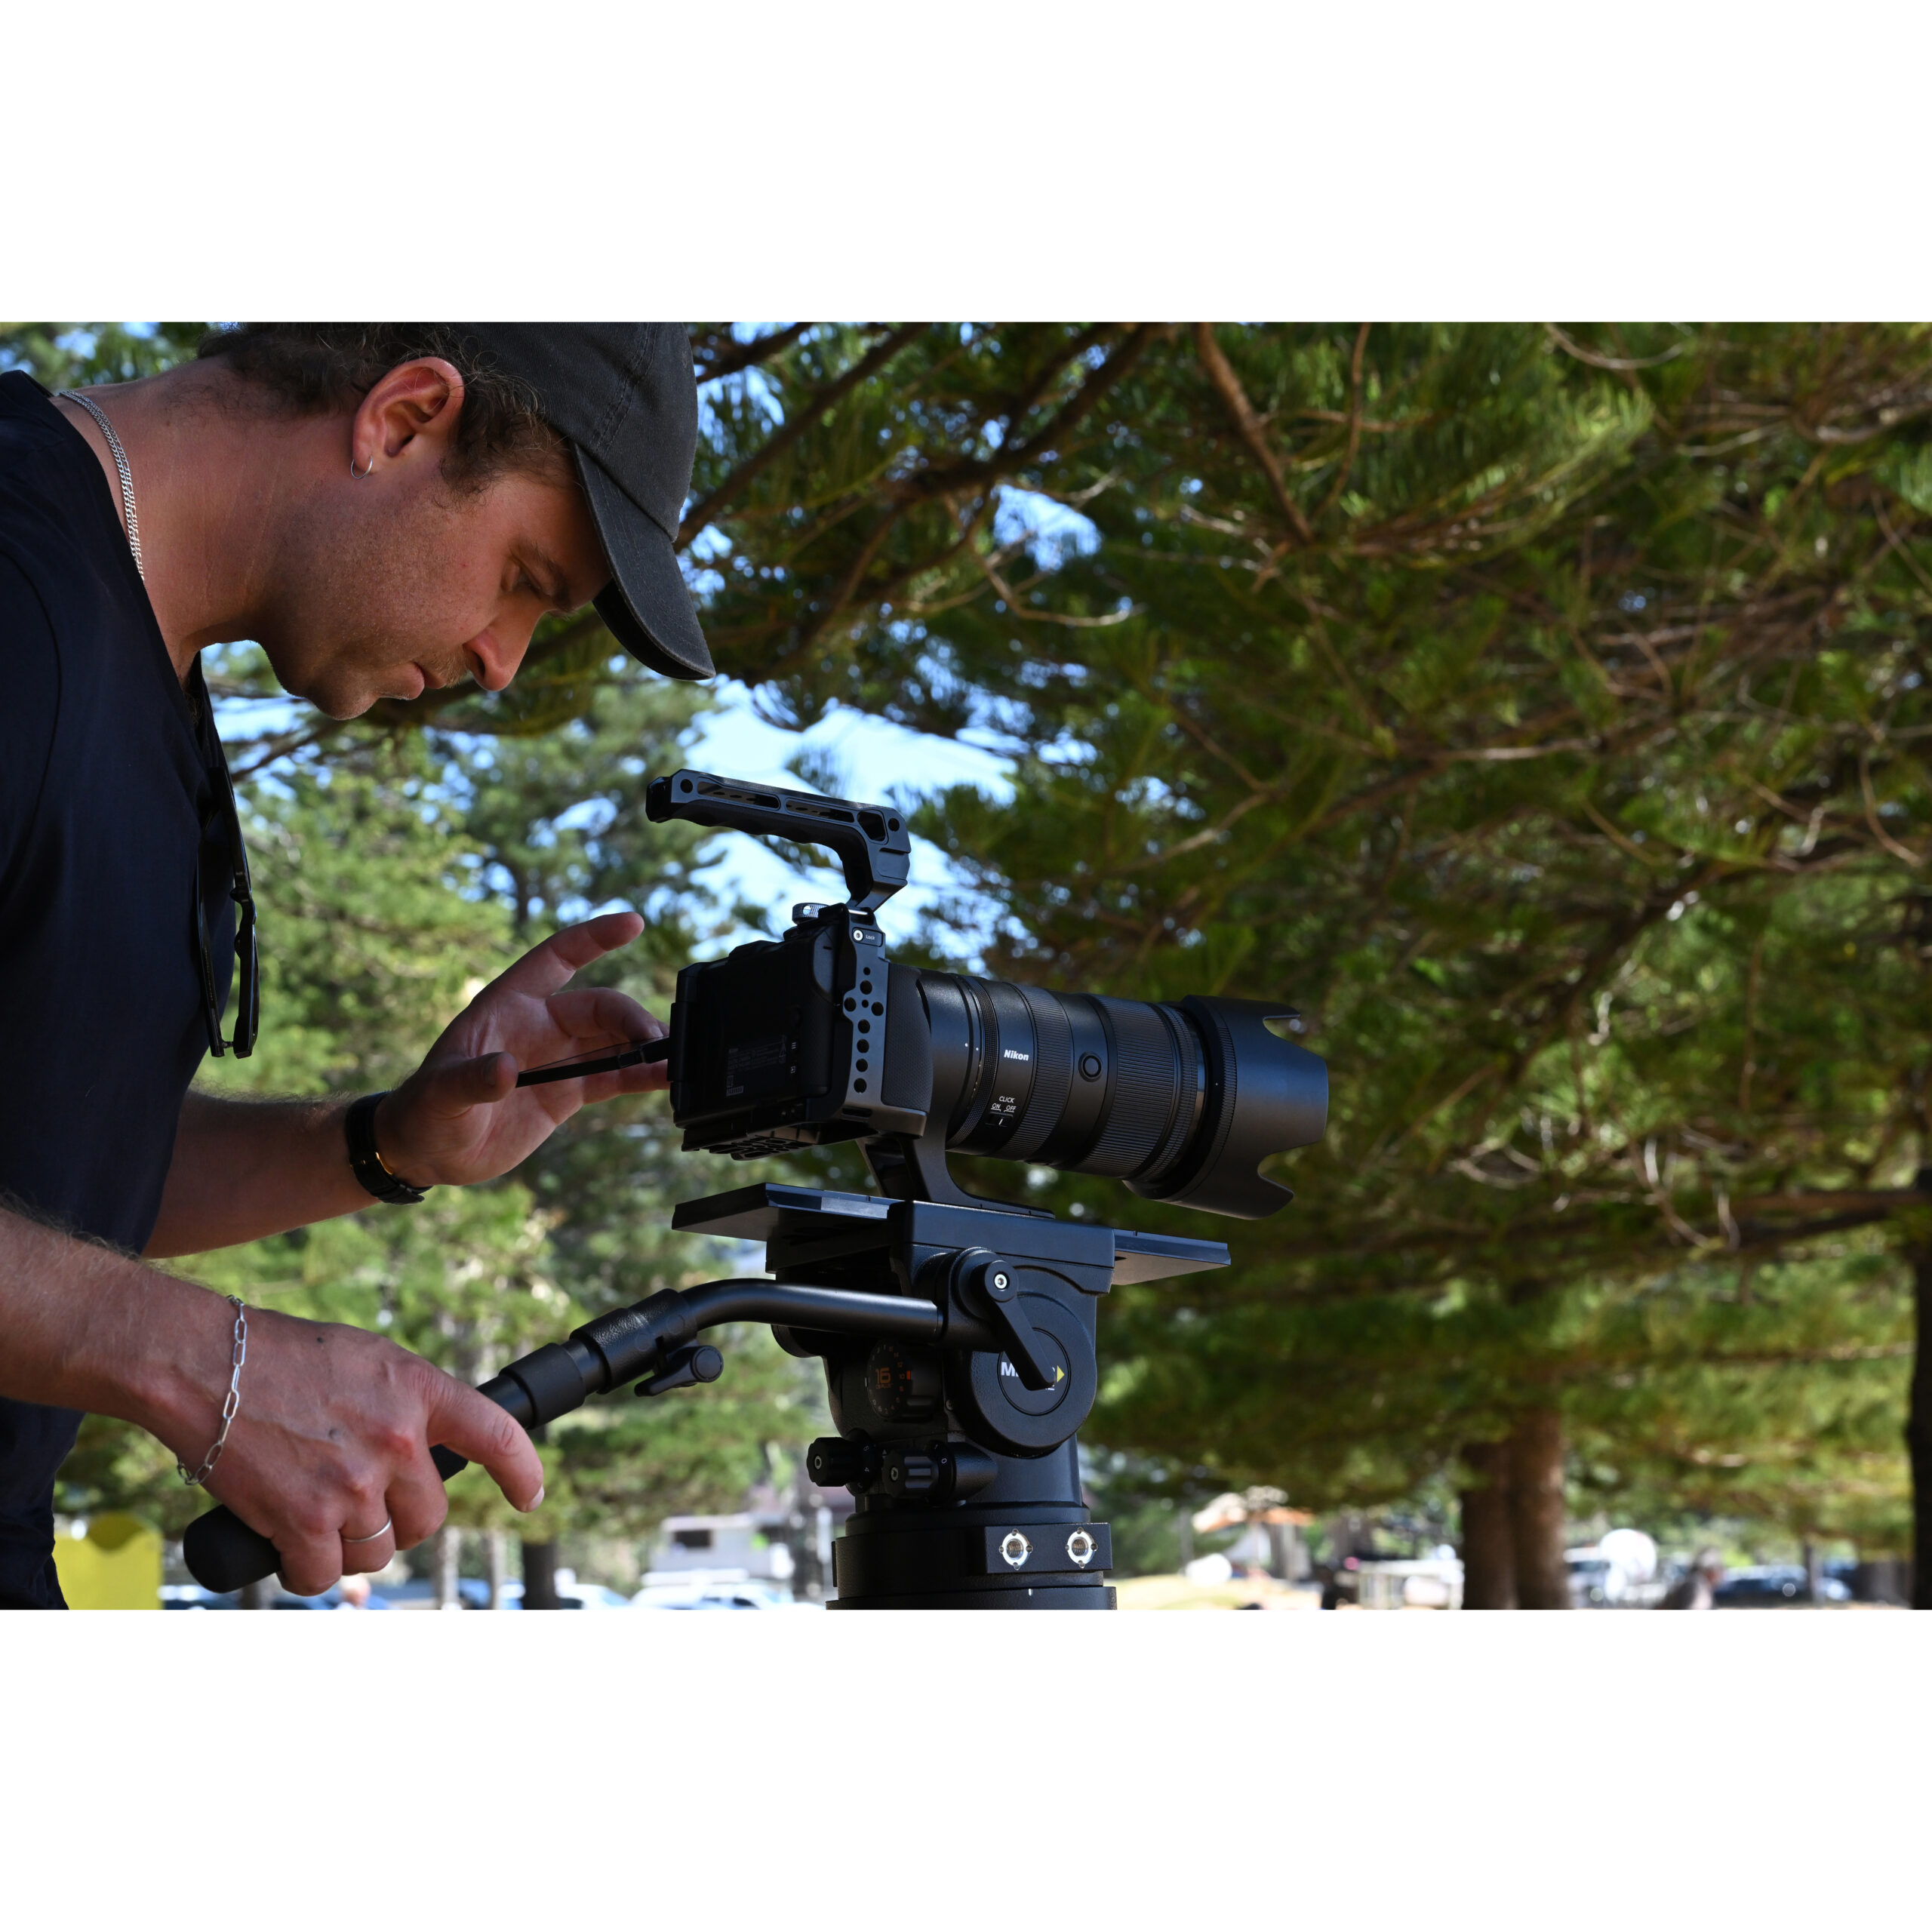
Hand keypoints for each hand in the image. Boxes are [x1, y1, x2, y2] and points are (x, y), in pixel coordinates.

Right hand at [187, 1303, 544, 1595]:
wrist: (208, 1365)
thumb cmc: (282, 1357)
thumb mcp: (369, 1360)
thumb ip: (406, 1404)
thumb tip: (422, 1454)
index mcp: (420, 1390)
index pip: (496, 1435)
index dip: (521, 1472)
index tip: (529, 1496)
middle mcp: (397, 1439)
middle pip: (427, 1517)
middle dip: (399, 1519)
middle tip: (360, 1501)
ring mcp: (353, 1483)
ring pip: (377, 1552)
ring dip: (350, 1545)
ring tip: (314, 1510)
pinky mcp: (304, 1520)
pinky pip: (323, 1575)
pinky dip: (306, 1568)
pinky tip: (288, 1541)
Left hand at [375, 911, 666, 1187]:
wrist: (428, 1151)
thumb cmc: (424, 1111)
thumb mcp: (441, 1094)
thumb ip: (472, 1080)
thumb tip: (506, 1071)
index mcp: (508, 1005)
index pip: (557, 957)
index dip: (594, 938)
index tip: (633, 923)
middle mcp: (539, 1025)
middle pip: (598, 1007)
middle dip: (629, 1017)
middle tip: (654, 1040)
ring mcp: (558, 1059)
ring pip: (613, 1040)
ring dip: (644, 1045)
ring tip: (674, 1058)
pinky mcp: (568, 1093)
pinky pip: (613, 1077)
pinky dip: (641, 1076)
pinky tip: (666, 1079)